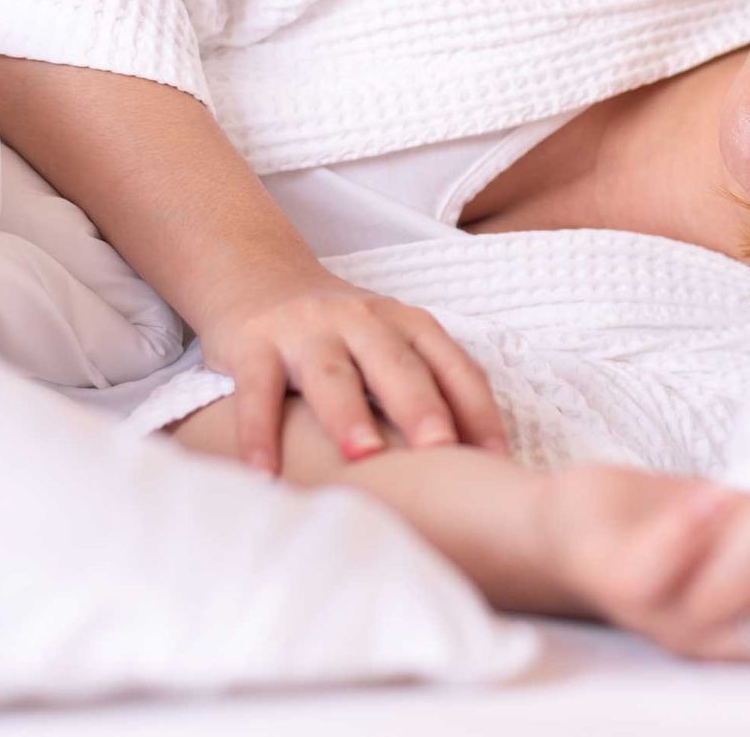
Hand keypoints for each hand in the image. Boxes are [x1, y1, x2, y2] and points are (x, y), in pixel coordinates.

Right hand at [198, 268, 507, 473]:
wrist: (256, 273)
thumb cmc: (339, 332)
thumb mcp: (387, 344)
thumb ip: (425, 388)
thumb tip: (479, 462)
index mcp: (405, 323)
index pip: (452, 364)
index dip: (476, 409)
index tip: (496, 458)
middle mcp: (361, 320)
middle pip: (396, 365)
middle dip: (422, 407)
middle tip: (441, 450)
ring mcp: (306, 330)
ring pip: (331, 374)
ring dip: (349, 415)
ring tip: (362, 456)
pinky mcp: (252, 344)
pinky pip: (257, 391)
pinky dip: (258, 434)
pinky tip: (263, 475)